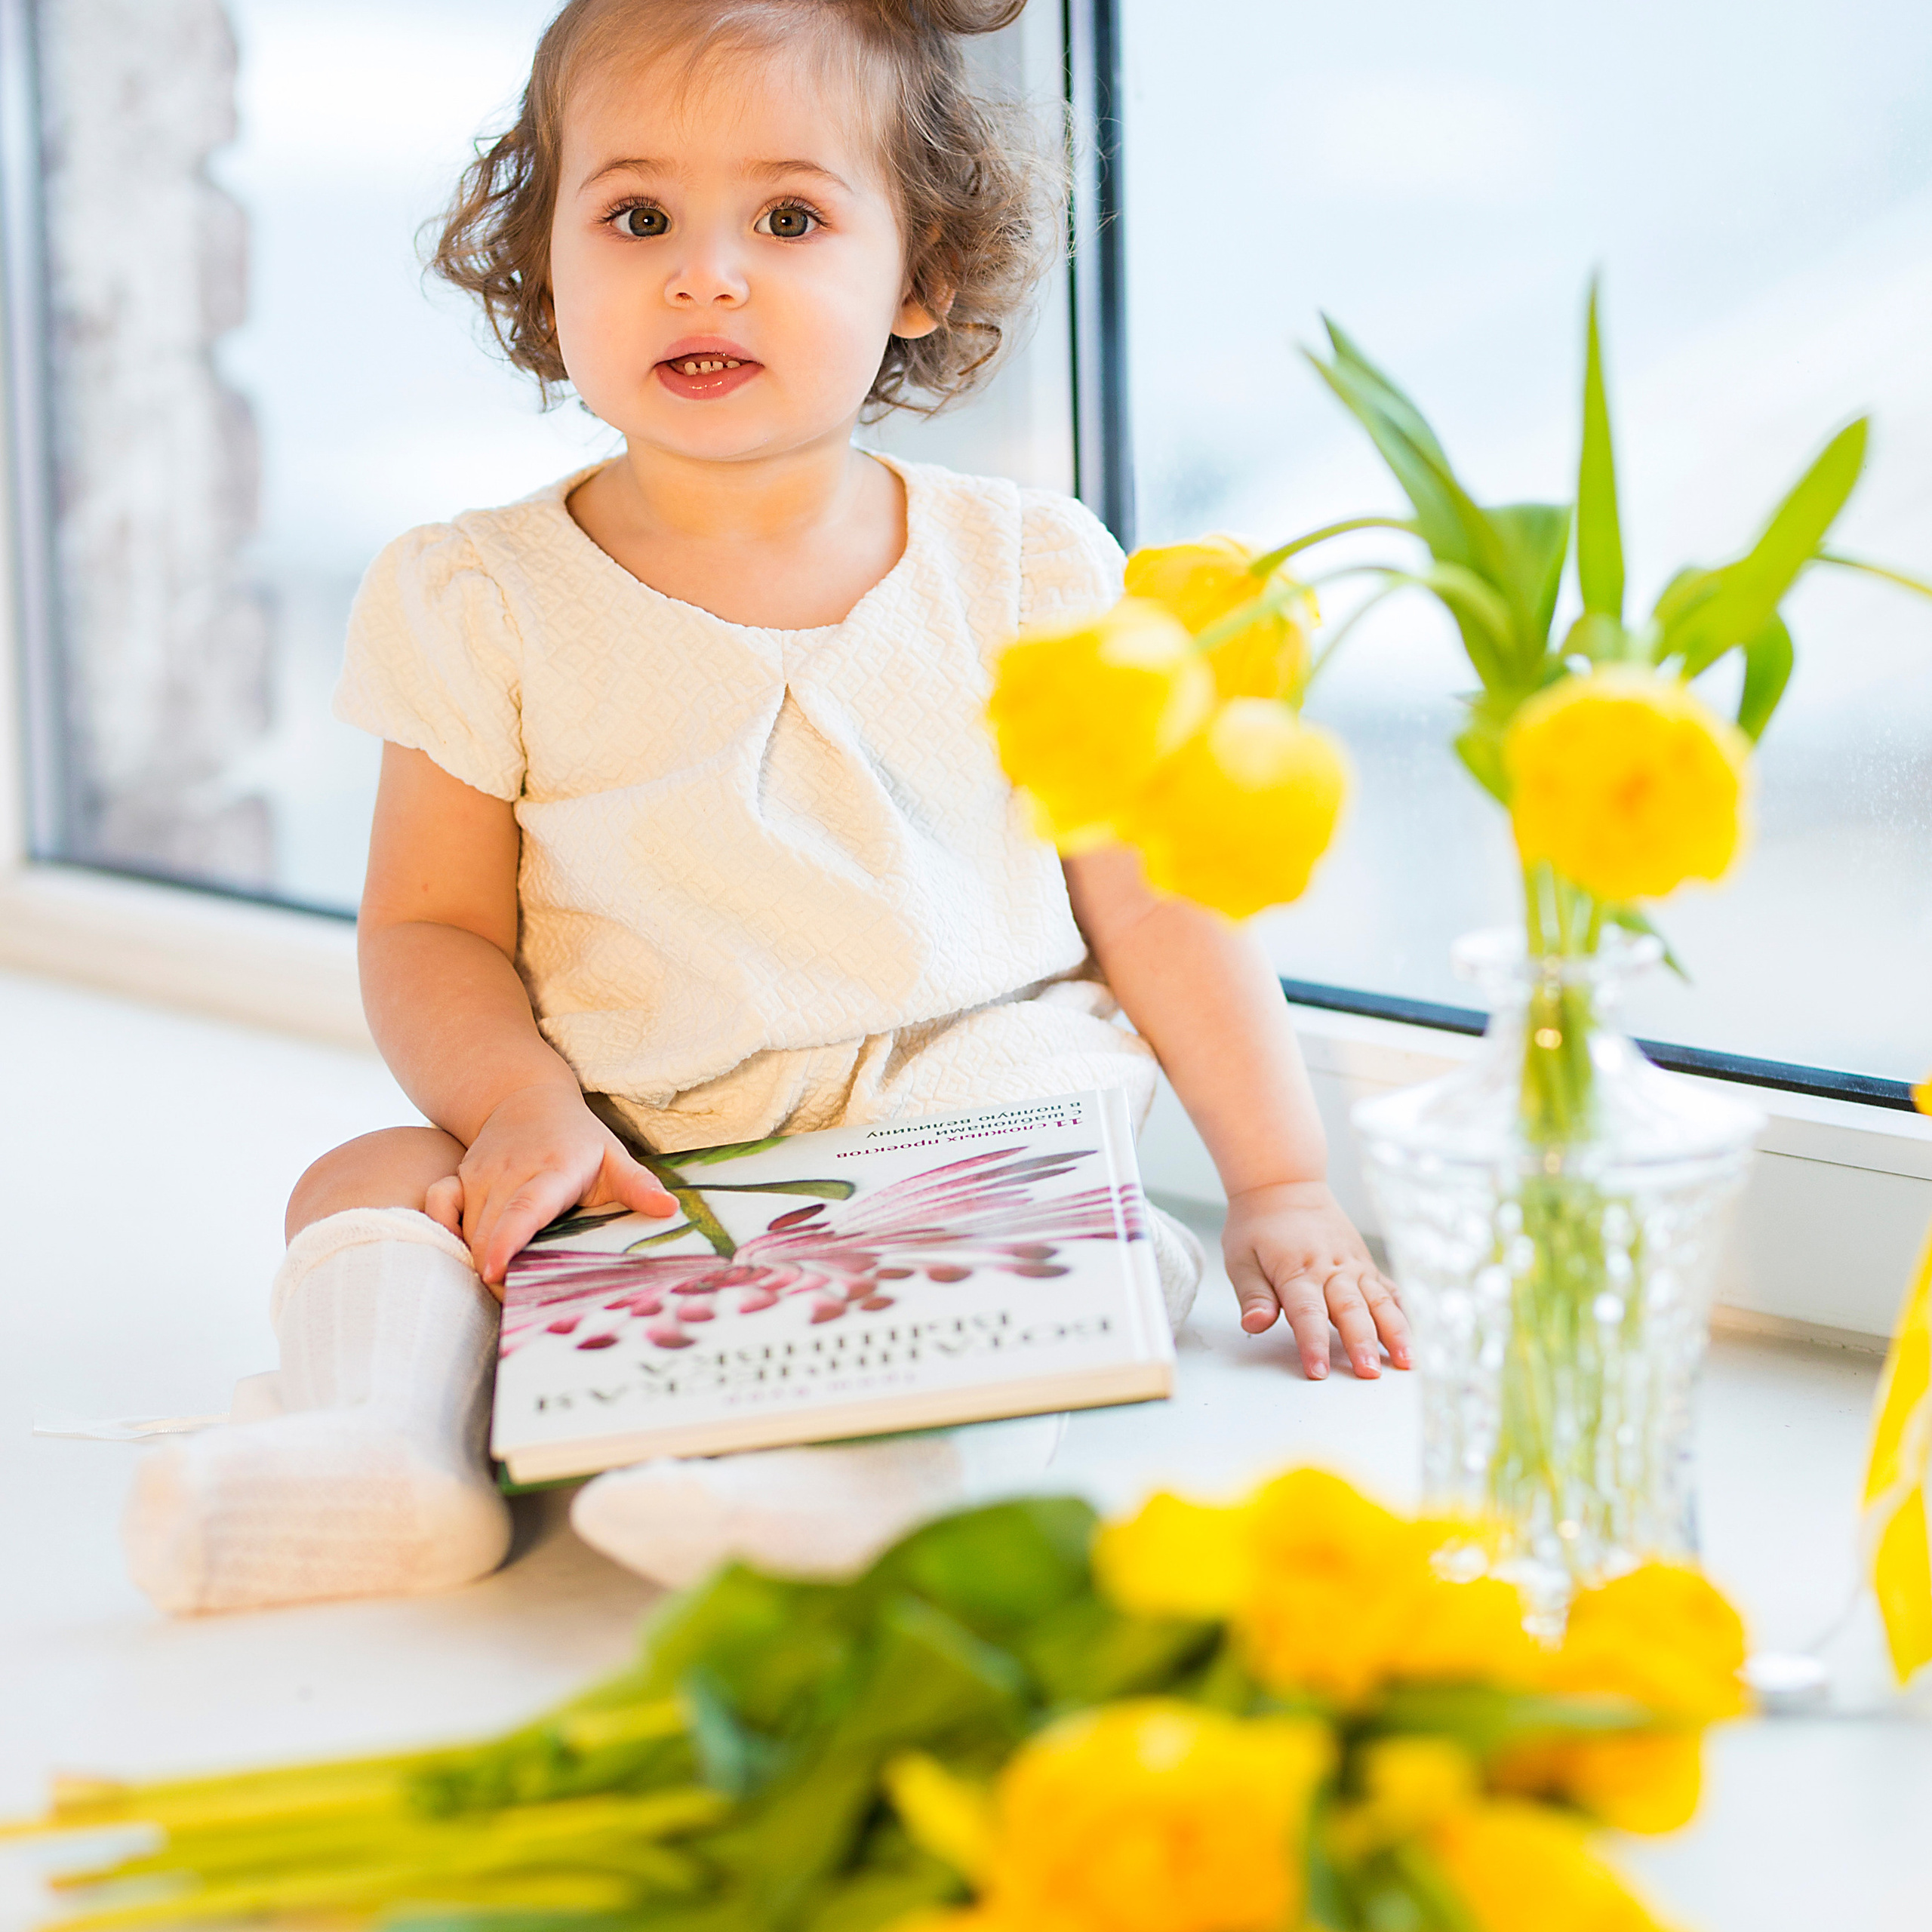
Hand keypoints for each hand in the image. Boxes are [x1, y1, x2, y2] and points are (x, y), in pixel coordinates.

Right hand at [424, 1082, 677, 1291]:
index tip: (496, 1272)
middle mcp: (510, 1172)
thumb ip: (638, 1185)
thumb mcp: (613, 1156)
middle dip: (497, 1274)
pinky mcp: (458, 1177)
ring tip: (501, 1292)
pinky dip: (444, 1231)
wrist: (526, 1097)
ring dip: (478, 1262)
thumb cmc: (578, 1138)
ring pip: (467, 1228)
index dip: (508, 1240)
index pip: (526, 1207)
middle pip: (491, 1230)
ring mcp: (480, 1175)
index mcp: (553, 1169)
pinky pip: (437, 1205)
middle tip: (517, 1308)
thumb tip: (669, 1209)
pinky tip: (464, 1251)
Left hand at [1223, 1180, 1409, 1380]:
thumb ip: (1253, 1295)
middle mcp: (1331, 1268)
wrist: (1284, 1185)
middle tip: (1369, 1374)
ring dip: (1394, 1332)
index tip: (1318, 1371)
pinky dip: (1403, 1312)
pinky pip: (1389, 1290)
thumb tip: (1254, 1324)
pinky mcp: (1366, 1264)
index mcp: (1296, 1270)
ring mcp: (1353, 1266)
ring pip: (1379, 1301)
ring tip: (1406, 1361)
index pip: (1306, 1313)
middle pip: (1349, 1310)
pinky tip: (1414, 1336)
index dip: (1313, 1343)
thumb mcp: (1241, 1258)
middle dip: (1360, 1344)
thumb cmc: (1258, 1225)